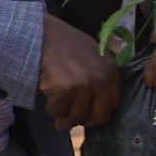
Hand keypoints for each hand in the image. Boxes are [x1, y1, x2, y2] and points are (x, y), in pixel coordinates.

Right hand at [39, 13, 121, 130]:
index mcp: (110, 70)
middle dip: (85, 121)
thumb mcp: (91, 53)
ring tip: (58, 115)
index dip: (100, 110)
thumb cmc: (63, 43)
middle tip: (73, 121)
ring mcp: (83, 85)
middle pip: (99, 115)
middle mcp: (100, 78)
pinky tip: (48, 102)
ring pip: (77, 116)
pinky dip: (51, 110)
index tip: (89, 113)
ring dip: (65, 118)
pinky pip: (57, 111)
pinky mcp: (65, 89)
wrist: (41, 34)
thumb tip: (96, 102)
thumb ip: (99, 74)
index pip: (114, 103)